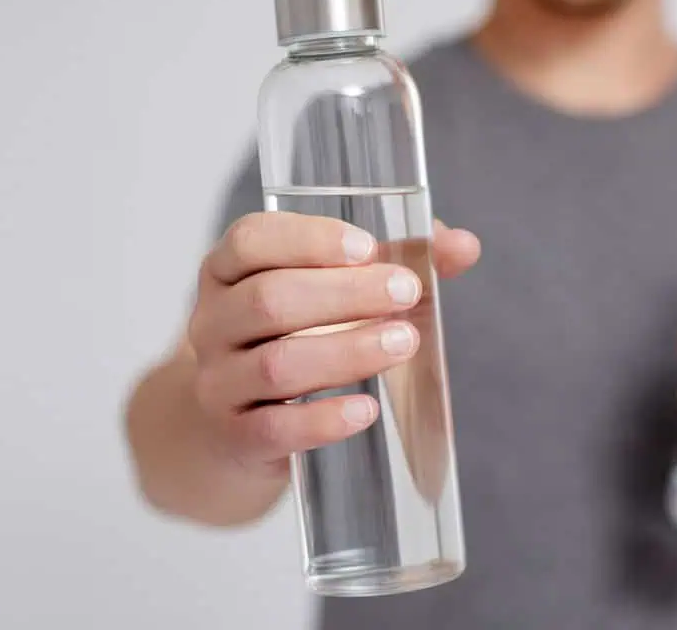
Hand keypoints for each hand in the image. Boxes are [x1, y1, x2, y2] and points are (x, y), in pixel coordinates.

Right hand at [185, 212, 479, 475]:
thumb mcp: (328, 294)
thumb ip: (396, 261)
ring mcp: (219, 383)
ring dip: (346, 352)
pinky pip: (275, 429)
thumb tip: (463, 246)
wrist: (225, 429)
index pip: (251, 240)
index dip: (308, 239)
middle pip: (270, 299)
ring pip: (277, 364)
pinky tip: (366, 410)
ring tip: (402, 343)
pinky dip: (323, 420)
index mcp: (229, 273)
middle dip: (345, 293)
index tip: (367, 246)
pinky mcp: (236, 437)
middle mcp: (213, 323)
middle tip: (406, 292)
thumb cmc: (291, 340)